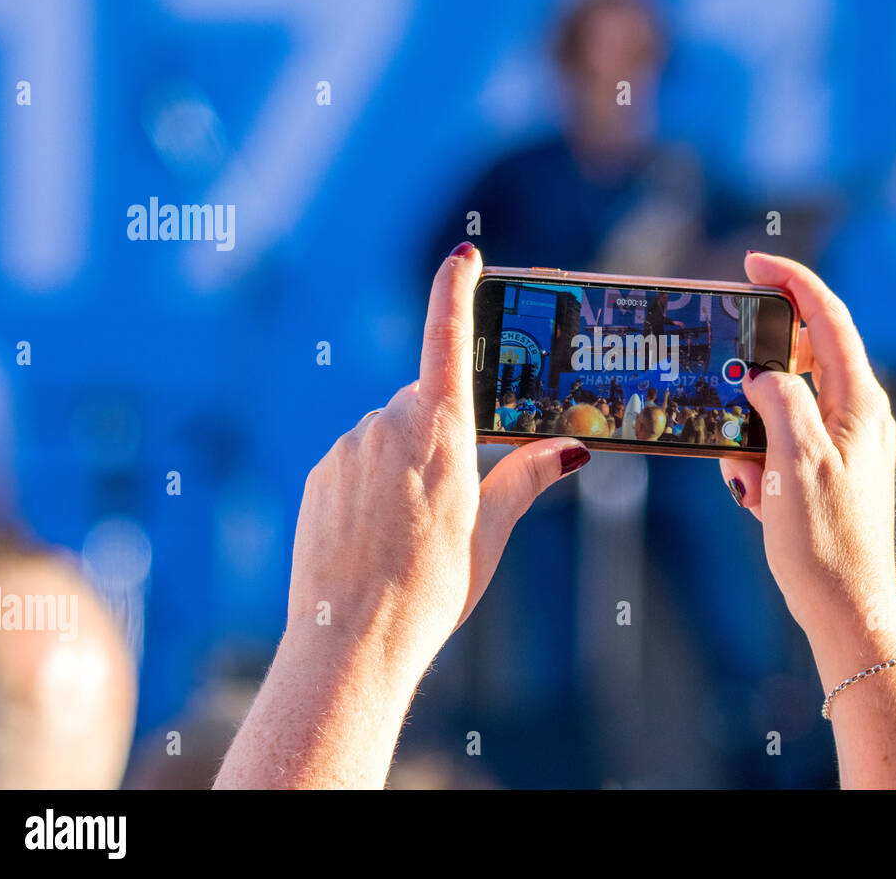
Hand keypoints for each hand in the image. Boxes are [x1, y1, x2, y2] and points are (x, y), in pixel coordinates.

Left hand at [286, 243, 590, 667]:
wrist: (352, 640)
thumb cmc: (434, 587)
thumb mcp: (491, 530)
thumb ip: (527, 477)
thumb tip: (574, 448)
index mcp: (441, 431)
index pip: (448, 336)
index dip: (457, 288)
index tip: (465, 255)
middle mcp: (389, 425)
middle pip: (425, 401)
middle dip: (444, 428)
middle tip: (456, 491)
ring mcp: (348, 448)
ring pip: (388, 432)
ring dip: (405, 459)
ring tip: (412, 530)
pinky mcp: (321, 475)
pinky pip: (356, 459)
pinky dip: (371, 482)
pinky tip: (376, 534)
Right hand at [721, 253, 895, 787]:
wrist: (846, 610)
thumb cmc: (825, 540)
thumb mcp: (793, 461)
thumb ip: (780, 399)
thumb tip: (763, 374)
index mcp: (860, 402)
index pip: (829, 318)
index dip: (793, 282)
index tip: (754, 263)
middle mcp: (858, 416)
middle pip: (804, 360)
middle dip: (757, 371)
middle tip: (723, 377)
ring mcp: (843, 445)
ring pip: (783, 407)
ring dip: (750, 430)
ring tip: (746, 476)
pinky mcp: (826, 472)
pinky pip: (781, 444)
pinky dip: (757, 459)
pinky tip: (753, 496)